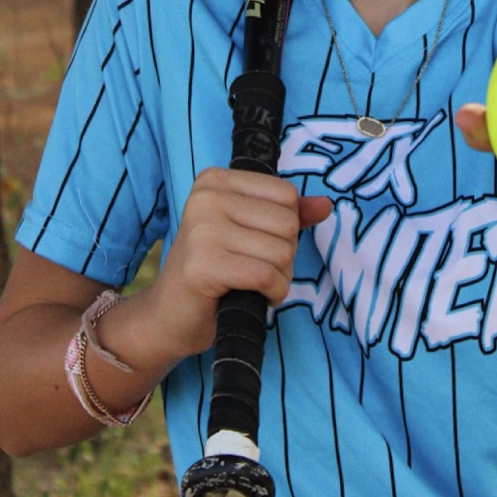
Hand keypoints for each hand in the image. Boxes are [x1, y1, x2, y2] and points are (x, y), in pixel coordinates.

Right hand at [151, 168, 331, 355]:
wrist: (170, 316)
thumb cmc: (214, 270)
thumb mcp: (249, 232)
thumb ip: (287, 214)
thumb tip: (326, 205)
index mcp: (215, 180)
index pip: (287, 194)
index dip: (285, 227)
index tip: (256, 243)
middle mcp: (206, 197)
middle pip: (287, 222)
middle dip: (284, 255)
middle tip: (254, 269)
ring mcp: (202, 230)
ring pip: (282, 251)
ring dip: (280, 277)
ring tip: (252, 284)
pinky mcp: (204, 265)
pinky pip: (267, 275)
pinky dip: (272, 293)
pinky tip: (253, 297)